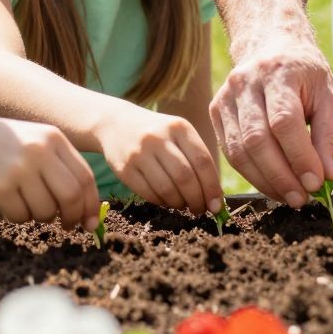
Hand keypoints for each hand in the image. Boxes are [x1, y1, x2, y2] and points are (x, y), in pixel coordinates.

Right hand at [0, 114, 100, 230]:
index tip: (90, 222)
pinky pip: (20, 215)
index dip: (91, 204)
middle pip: (72, 196)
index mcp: (53, 138)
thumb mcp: (31, 140)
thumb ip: (55, 164)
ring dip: (39, 217)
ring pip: (46, 210)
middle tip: (67, 226)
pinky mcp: (0, 186)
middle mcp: (40, 151)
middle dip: (72, 217)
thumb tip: (81, 204)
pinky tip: (6, 204)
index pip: (85, 177)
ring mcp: (20, 168)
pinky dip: (17, 217)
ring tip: (25, 205)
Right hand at [96, 106, 224, 213]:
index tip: (216, 205)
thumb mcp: (178, 133)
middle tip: (200, 210)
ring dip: (179, 203)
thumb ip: (196, 157)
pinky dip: (161, 202)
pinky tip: (166, 200)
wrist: (116, 123)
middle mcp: (159, 138)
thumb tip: (215, 195)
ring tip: (183, 205)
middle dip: (197, 199)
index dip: (212, 187)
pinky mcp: (124, 168)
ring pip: (167, 188)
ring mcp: (139, 153)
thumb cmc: (157, 133)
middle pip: (185, 177)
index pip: (202, 161)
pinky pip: (148, 193)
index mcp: (179, 127)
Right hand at [209, 35, 332, 208]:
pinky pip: (229, 152)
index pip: (284, 122)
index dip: (299, 157)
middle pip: (257, 140)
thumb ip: (328, 136)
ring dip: (265, 181)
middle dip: (281, 176)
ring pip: (239, 151)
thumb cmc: (305, 75)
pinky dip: (251, 174)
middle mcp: (245, 82)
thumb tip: (327, 178)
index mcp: (278, 72)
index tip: (316, 184)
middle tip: (302, 199)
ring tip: (289, 197)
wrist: (270, 46)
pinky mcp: (215, 111)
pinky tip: (271, 185)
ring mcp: (225, 96)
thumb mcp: (328, 96)